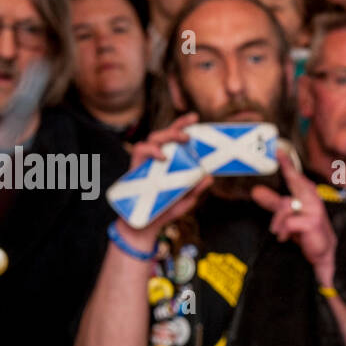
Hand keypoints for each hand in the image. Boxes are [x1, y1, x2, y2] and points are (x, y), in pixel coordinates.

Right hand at [117, 112, 210, 249]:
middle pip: (163, 134)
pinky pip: (139, 151)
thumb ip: (196, 189)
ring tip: (181, 140)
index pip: (175, 138)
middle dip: (176, 128)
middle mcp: (156, 159)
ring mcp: (145, 163)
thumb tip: (210, 176)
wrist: (145, 227)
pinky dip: (151, 150)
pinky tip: (163, 156)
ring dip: (166, 136)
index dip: (182, 125)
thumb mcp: (186, 200)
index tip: (195, 118)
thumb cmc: (165, 211)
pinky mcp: (135, 169)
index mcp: (169, 161)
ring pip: (152, 139)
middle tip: (190, 132)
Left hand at [252, 147, 336, 281]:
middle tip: (279, 155)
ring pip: (286, 206)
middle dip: (289, 171)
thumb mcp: (287, 217)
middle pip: (296, 183)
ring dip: (278, 221)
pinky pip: (289, 221)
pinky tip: (286, 238)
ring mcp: (314, 210)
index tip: (279, 151)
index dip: (288, 164)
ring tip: (281, 232)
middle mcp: (313, 200)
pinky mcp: (313, 222)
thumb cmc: (308, 234)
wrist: (323, 254)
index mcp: (307, 196)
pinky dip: (283, 231)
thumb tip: (256, 191)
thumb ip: (273, 203)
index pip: (296, 178)